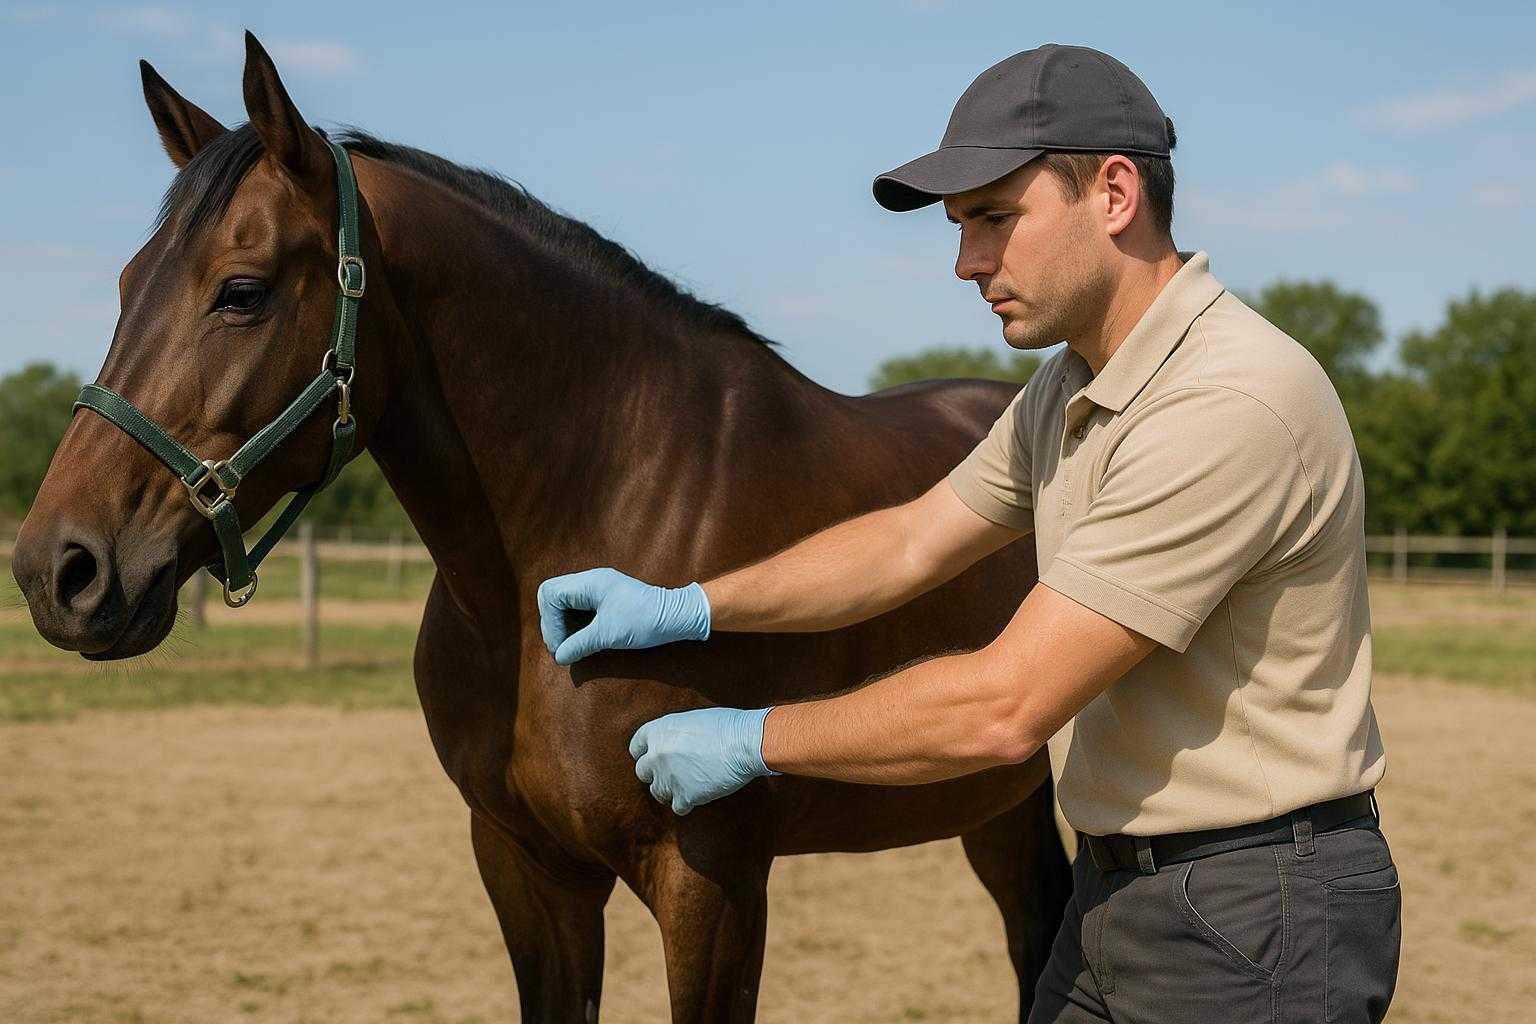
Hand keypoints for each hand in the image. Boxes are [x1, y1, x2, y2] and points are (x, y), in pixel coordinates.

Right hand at [537, 567, 710, 664]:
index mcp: (589, 583)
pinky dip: (574, 625)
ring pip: (564, 603)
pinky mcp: (605, 600)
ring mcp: (597, 589)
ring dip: (562, 625)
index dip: (549, 621)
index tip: (561, 645)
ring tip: (569, 647)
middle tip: (561, 648)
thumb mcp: (609, 634)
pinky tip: (580, 640)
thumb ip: (579, 644)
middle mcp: (590, 581)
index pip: (550, 594)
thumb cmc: (645, 620)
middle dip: (552, 623)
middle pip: (552, 596)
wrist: (677, 616)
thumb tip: (559, 657)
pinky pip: (578, 609)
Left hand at [629, 707, 779, 814]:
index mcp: (658, 731)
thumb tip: (674, 745)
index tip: (653, 757)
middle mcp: (657, 755)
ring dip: (670, 790)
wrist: (744, 743)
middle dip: (656, 773)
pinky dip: (687, 803)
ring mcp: (669, 777)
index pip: (637, 746)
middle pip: (642, 772)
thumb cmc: (727, 726)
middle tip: (672, 772)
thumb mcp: (692, 720)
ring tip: (686, 785)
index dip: (645, 753)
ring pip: (657, 792)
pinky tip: (698, 796)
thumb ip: (675, 734)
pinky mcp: (685, 796)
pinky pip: (677, 807)